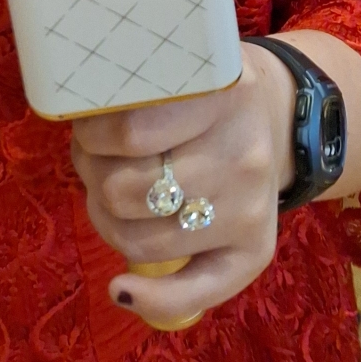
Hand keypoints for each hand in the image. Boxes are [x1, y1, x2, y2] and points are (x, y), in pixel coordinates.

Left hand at [70, 44, 293, 328]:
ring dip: (106, 216)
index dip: (91, 133)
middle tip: (95, 155)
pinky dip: (149, 299)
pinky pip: (194, 292)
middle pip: (128, 189)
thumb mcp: (184, 62)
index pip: (130, 131)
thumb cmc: (209, 90)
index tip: (89, 122)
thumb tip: (77, 116)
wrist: (282, 114)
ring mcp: (250, 207)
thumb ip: (138, 82)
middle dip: (93, 173)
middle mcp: (243, 154)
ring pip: (142, 238)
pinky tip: (121, 288)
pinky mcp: (255, 250)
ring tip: (108, 188)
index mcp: (222, 94)